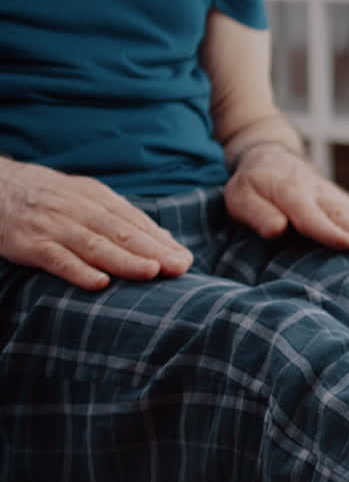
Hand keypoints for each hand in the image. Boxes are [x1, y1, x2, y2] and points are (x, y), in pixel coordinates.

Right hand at [0, 160, 193, 289]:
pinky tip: (99, 283)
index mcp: (97, 198)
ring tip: (151, 272)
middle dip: (153, 251)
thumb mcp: (86, 199)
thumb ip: (122, 220)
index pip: (134, 221)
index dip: (160, 241)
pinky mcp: (31, 244)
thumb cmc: (49, 199)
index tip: (185, 260)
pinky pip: (57, 259)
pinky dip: (78, 270)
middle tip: (180, 267)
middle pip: (121, 232)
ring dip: (124, 260)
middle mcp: (79, 210)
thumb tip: (165, 241)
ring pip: (95, 245)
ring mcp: (55, 226)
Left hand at [225, 143, 348, 255]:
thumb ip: (258, 214)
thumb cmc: (253, 185)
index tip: (347, 242)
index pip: (310, 214)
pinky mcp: (341, 203)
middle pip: (341, 214)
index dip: (328, 230)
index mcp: (290, 192)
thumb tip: (277, 230)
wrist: (271, 159)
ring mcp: (332, 197)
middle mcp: (317, 193)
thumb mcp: (240, 198)